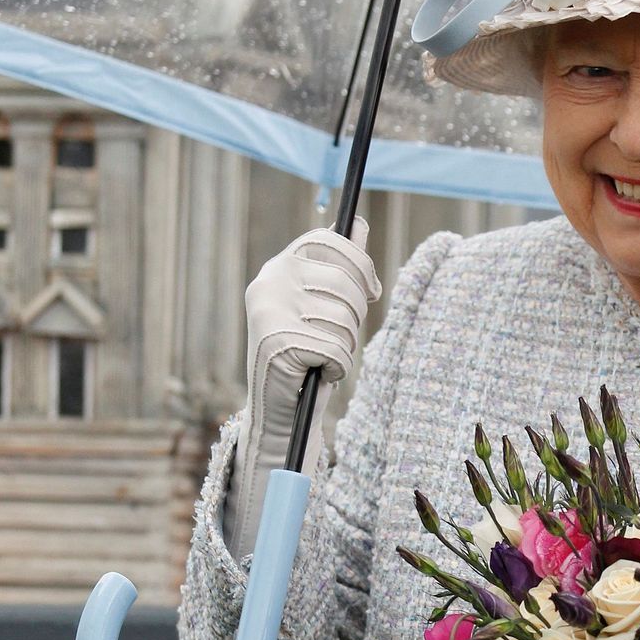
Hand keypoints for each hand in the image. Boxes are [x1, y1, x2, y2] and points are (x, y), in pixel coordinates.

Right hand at [222, 218, 381, 557]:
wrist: (279, 414)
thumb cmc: (307, 359)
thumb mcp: (324, 307)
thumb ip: (339, 267)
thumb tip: (360, 225)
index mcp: (276, 270)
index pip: (327, 241)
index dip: (358, 263)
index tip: (371, 290)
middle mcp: (268, 284)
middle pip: (344, 281)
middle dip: (355, 316)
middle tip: (339, 340)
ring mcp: (269, 313)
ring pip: (343, 317)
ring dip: (345, 346)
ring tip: (324, 359)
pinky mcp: (277, 344)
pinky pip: (335, 348)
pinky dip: (337, 368)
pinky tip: (319, 375)